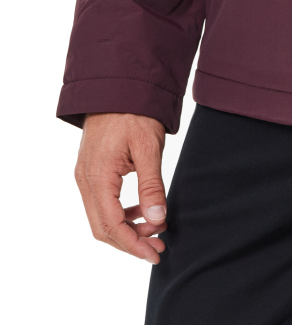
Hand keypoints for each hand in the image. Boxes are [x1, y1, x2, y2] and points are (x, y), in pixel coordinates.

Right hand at [75, 112, 166, 264]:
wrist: (118, 84)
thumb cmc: (134, 112)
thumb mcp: (148, 147)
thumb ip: (151, 186)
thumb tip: (157, 219)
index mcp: (97, 177)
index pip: (112, 226)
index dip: (133, 244)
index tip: (155, 253)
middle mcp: (85, 180)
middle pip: (102, 228)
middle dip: (130, 242)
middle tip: (158, 247)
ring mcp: (85, 176)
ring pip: (101, 217)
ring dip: (126, 229)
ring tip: (155, 229)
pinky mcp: (91, 170)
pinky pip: (102, 203)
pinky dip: (121, 214)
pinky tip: (141, 212)